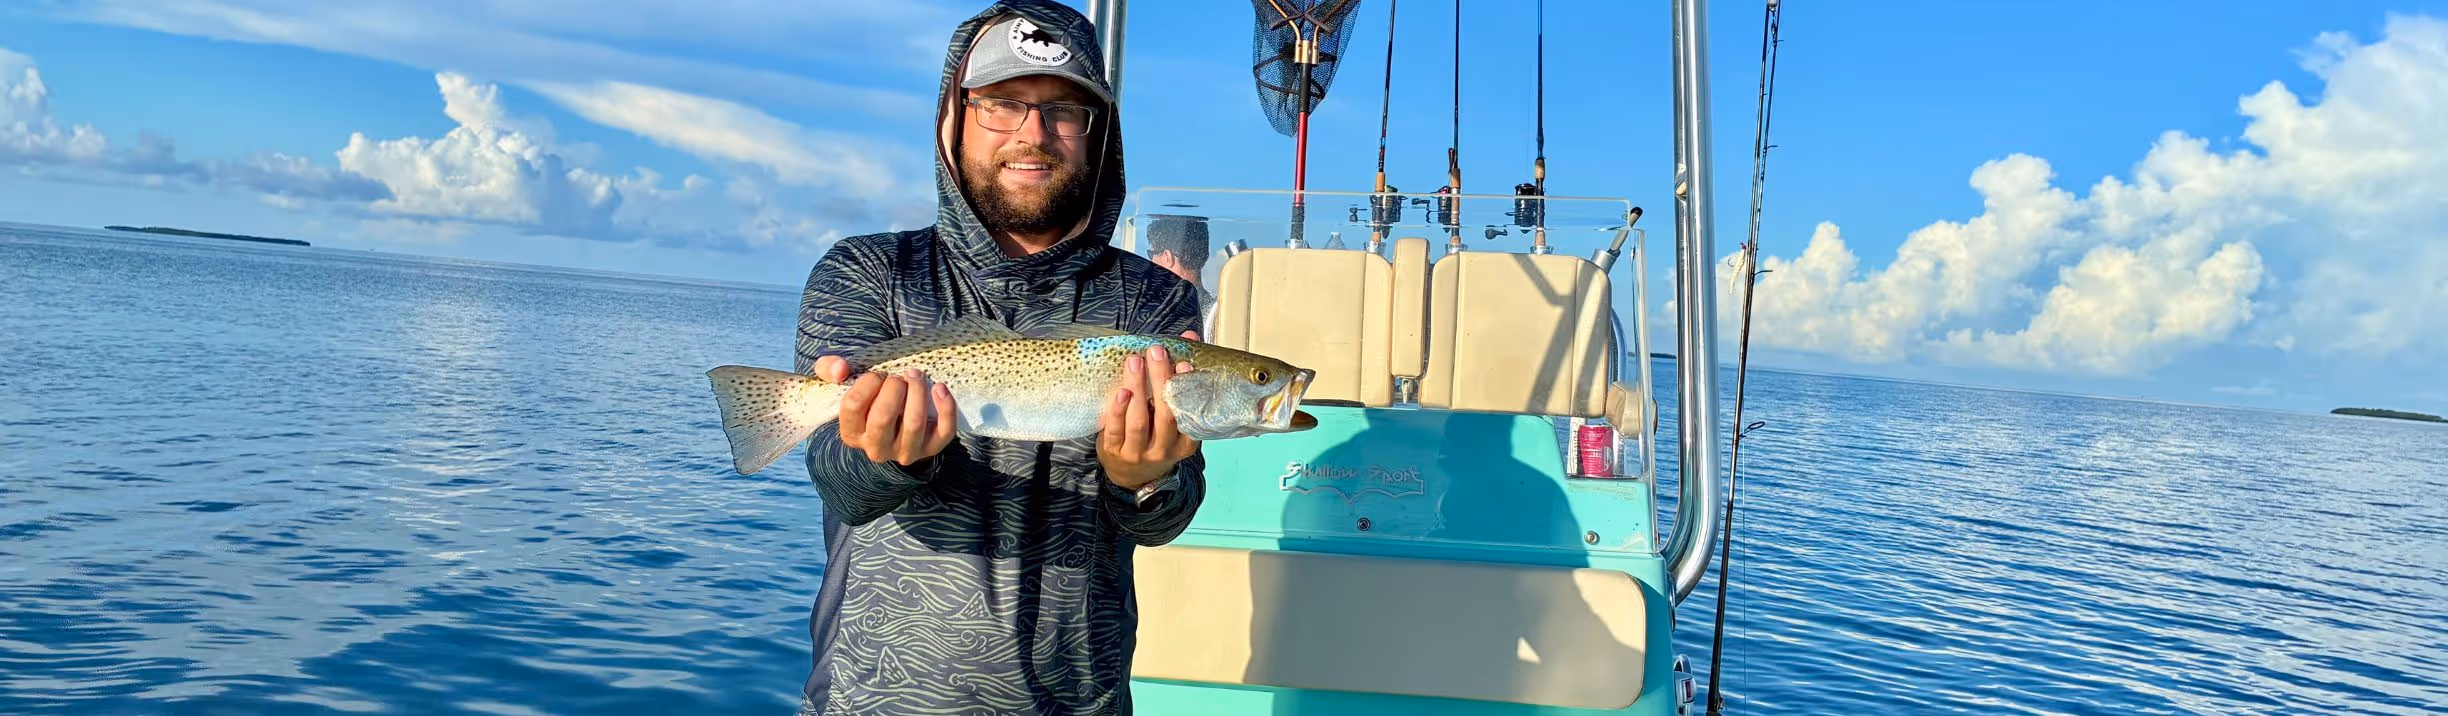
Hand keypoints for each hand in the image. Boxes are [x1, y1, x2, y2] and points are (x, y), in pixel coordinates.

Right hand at [819, 355, 956, 466]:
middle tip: (898, 376)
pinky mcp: (931, 448)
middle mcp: (876, 448)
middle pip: (882, 419)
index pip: (852, 408)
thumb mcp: (844, 383)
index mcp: (851, 433)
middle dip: (893, 389)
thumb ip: (829, 368)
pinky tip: (939, 387)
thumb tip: (840, 369)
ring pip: (913, 424)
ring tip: (915, 375)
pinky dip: (945, 407)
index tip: (876, 374)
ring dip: (917, 392)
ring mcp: (905, 451)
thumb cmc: (868, 398)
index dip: (865, 384)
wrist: (894, 420)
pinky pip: (944, 431)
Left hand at [1098, 332, 1199, 490]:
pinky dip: (1118, 410)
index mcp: (1184, 443)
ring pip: (1139, 422)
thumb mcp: (1172, 417)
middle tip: (1156, 352)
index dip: (1187, 390)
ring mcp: (1138, 453)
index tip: (1183, 363)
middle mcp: (1163, 449)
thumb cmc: (1155, 438)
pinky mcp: (1114, 452)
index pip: (1189, 415)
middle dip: (1161, 381)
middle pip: (1165, 415)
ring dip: (1137, 389)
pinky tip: (1121, 391)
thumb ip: (1178, 380)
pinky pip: (1115, 430)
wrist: (1132, 476)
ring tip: (1135, 361)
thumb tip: (1187, 336)